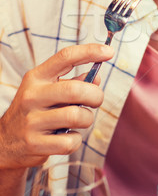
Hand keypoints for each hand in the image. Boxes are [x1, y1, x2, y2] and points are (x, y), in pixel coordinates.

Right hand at [0, 44, 113, 169]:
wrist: (5, 142)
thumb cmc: (34, 111)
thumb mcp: (47, 91)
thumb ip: (73, 83)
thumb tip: (96, 79)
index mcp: (36, 78)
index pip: (65, 57)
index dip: (90, 52)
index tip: (108, 51)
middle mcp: (32, 96)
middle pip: (75, 90)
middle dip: (95, 96)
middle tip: (96, 101)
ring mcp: (31, 121)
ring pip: (76, 116)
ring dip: (87, 119)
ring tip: (80, 121)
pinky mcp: (34, 144)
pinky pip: (70, 141)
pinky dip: (75, 140)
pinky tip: (66, 137)